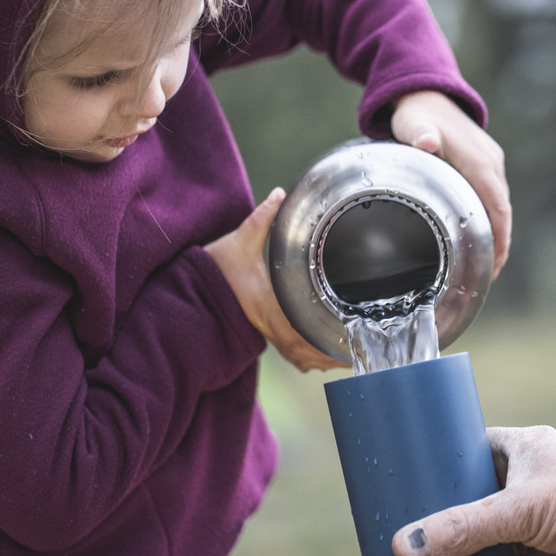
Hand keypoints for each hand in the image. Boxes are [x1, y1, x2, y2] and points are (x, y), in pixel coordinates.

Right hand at [205, 188, 346, 372]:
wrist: (192, 292)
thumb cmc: (215, 270)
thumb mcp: (239, 242)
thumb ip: (261, 219)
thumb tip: (279, 194)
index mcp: (271, 308)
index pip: (305, 331)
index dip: (328, 339)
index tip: (352, 335)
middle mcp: (273, 328)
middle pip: (311, 353)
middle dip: (336, 352)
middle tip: (364, 346)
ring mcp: (270, 336)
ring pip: (304, 359)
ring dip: (327, 359)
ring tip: (354, 355)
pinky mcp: (269, 337)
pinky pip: (296, 357)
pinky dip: (313, 360)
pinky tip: (330, 356)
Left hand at [390, 91, 510, 277]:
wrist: (425, 92)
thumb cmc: (416, 113)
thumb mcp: (412, 123)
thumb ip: (419, 133)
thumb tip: (427, 141)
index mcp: (478, 161)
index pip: (497, 206)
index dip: (500, 237)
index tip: (495, 264)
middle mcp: (490, 164)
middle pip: (502, 212)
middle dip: (500, 245)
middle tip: (486, 277)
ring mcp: (489, 163)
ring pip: (498, 207)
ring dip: (496, 235)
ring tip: (483, 266)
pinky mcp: (483, 165)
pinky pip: (491, 198)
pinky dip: (489, 220)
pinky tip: (477, 237)